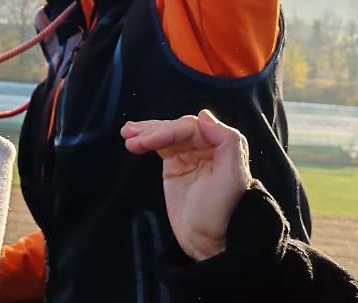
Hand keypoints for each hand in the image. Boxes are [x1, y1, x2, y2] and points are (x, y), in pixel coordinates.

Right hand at [121, 109, 251, 260]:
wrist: (208, 242)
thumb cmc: (221, 212)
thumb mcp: (231, 178)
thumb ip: (226, 141)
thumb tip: (204, 115)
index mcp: (223, 145)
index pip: (190, 128)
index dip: (167, 131)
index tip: (147, 140)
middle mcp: (207, 146)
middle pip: (175, 128)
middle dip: (152, 132)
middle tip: (130, 138)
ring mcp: (189, 155)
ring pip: (165, 134)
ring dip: (145, 132)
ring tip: (126, 134)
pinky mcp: (175, 165)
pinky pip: (160, 146)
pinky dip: (146, 140)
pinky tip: (132, 138)